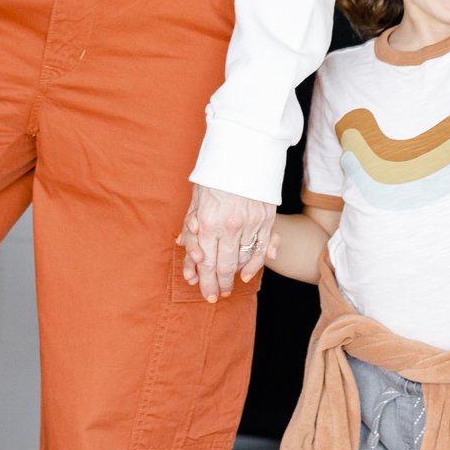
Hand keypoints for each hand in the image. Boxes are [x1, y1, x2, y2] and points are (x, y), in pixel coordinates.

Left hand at [178, 186, 275, 302]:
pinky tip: (246, 274)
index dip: (205, 282)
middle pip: (224, 267)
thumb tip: (183, 247)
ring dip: (235, 276)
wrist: (242, 153)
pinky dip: (255, 264)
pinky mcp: (266, 220)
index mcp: (207, 222)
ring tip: (230, 286)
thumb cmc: (215, 176)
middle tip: (218, 295)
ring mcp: (250, 224)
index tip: (207, 293)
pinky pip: (261, 250)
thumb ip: (190, 226)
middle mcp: (228, 227)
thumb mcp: (196, 199)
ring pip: (243, 260)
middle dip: (220, 285)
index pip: (205, 263)